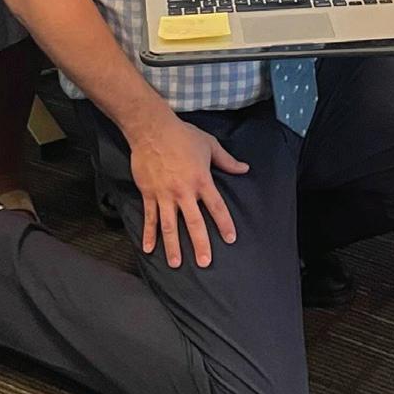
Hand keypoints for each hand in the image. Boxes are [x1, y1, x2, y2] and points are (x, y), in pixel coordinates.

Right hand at [128, 110, 249, 268]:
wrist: (152, 129)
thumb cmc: (183, 135)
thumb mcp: (209, 145)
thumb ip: (227, 161)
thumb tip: (244, 168)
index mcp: (201, 180)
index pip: (216, 206)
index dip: (224, 223)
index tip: (230, 239)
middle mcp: (183, 192)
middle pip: (194, 222)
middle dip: (200, 243)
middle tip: (204, 262)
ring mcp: (164, 194)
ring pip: (169, 225)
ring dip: (173, 245)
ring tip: (176, 264)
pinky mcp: (149, 194)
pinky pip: (149, 217)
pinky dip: (148, 234)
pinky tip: (148, 248)